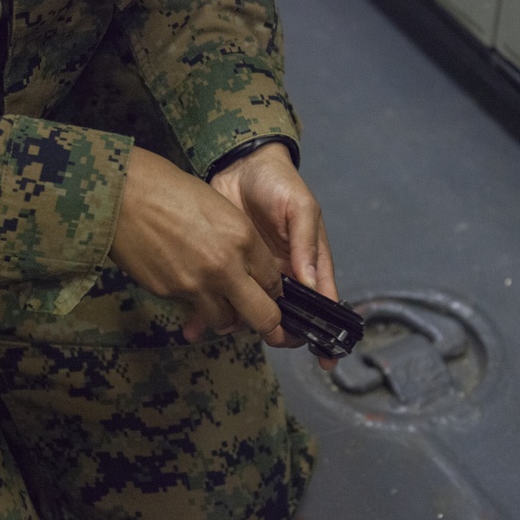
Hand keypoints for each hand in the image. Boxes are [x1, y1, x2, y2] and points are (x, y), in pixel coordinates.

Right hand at [109, 147, 292, 346]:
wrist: (126, 194)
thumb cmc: (172, 191)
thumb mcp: (221, 209)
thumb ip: (241, 243)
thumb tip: (251, 271)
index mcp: (244, 238)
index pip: (274, 282)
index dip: (274, 292)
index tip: (270, 295)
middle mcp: (226, 266)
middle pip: (264, 316)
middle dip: (269, 326)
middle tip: (268, 328)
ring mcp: (197, 284)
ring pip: (226, 322)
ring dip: (227, 317)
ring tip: (219, 302)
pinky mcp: (170, 293)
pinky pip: (192, 309)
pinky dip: (194, 303)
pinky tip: (185, 282)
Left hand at [209, 142, 339, 369]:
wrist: (238, 165)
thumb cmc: (279, 183)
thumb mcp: (300, 208)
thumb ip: (305, 245)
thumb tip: (310, 283)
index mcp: (308, 263)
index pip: (321, 303)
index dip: (324, 329)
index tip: (325, 355)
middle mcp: (284, 275)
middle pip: (286, 316)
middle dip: (278, 332)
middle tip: (268, 336)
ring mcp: (253, 275)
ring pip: (250, 312)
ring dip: (239, 325)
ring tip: (223, 327)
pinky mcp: (225, 271)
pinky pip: (219, 298)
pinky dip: (207, 313)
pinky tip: (194, 324)